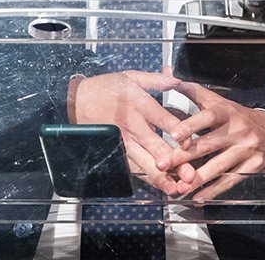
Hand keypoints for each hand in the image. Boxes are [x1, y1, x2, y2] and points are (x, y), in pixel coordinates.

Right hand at [68, 70, 187, 193]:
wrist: (75, 101)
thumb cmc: (104, 88)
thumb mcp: (130, 76)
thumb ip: (156, 79)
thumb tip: (176, 77)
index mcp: (138, 103)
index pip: (161, 119)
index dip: (177, 132)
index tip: (189, 143)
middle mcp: (131, 124)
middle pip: (155, 146)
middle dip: (173, 162)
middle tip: (189, 174)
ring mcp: (123, 141)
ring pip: (144, 162)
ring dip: (160, 177)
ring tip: (175, 188)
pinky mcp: (116, 152)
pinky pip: (133, 168)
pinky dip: (147, 178)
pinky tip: (159, 187)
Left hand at [159, 81, 264, 201]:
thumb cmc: (237, 116)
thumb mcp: (218, 101)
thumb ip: (192, 91)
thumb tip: (167, 73)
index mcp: (225, 112)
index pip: (207, 116)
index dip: (190, 125)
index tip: (173, 134)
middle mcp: (236, 130)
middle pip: (207, 145)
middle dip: (182, 156)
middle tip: (162, 164)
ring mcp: (245, 150)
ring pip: (218, 166)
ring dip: (197, 178)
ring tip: (179, 186)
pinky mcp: (251, 166)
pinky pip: (230, 180)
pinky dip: (214, 190)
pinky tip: (199, 196)